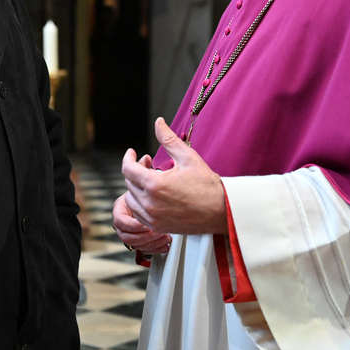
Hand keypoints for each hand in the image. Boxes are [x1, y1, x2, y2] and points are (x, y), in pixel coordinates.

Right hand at [111, 193, 171, 254]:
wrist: (152, 198)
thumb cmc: (146, 192)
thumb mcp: (140, 190)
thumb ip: (140, 195)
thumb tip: (146, 198)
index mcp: (119, 210)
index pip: (120, 221)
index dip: (133, 225)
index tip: (145, 224)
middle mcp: (122, 224)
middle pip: (126, 237)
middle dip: (144, 237)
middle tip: (157, 232)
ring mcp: (129, 234)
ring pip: (136, 246)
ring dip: (152, 244)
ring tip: (165, 237)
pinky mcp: (139, 242)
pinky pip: (145, 250)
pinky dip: (156, 249)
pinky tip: (165, 245)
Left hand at [121, 117, 227, 234]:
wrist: (221, 211)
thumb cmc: (207, 185)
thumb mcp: (188, 157)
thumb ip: (169, 139)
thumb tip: (158, 123)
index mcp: (155, 185)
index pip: (128, 169)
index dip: (128, 157)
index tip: (132, 153)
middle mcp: (150, 203)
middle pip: (128, 183)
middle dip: (135, 170)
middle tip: (148, 163)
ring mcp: (153, 218)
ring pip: (130, 200)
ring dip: (136, 188)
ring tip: (150, 180)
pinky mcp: (157, 227)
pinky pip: (138, 214)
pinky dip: (140, 204)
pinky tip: (153, 196)